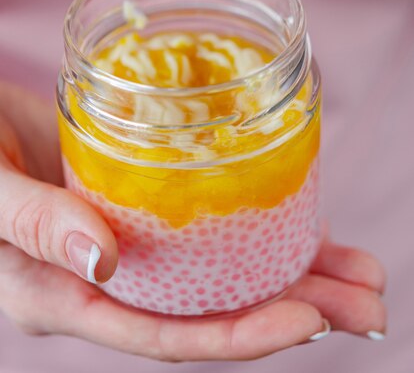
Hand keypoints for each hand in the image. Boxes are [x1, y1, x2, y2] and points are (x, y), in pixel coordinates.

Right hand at [0, 82, 385, 360]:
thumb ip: (35, 225)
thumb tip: (105, 262)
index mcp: (66, 294)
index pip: (163, 333)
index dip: (236, 335)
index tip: (309, 320)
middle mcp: (108, 278)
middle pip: (209, 308)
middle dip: (292, 307)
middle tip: (366, 299)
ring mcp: (130, 240)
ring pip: (218, 268)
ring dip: (291, 268)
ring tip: (359, 267)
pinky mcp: (141, 202)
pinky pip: (205, 224)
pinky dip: (256, 224)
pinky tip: (302, 221)